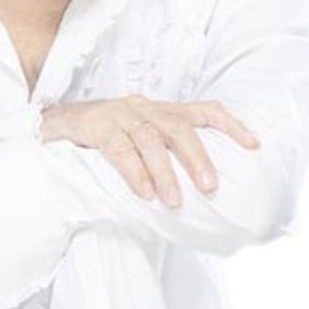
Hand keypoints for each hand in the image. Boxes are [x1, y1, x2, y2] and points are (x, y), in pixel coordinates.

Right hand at [40, 95, 259, 208]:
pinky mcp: (96, 125)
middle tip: (210, 186)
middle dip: (197, 156)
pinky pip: (119, 147)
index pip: (203, 110)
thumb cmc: (104, 138)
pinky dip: (134, 170)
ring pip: (150, 139)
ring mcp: (120, 113)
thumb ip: (166, 154)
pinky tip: (144, 191)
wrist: (53, 126)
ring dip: (165, 172)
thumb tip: (201, 192)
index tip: (254, 144)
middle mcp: (144, 107)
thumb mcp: (139, 139)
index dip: (230, 125)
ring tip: (173, 201)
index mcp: (160, 110)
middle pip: (179, 126)